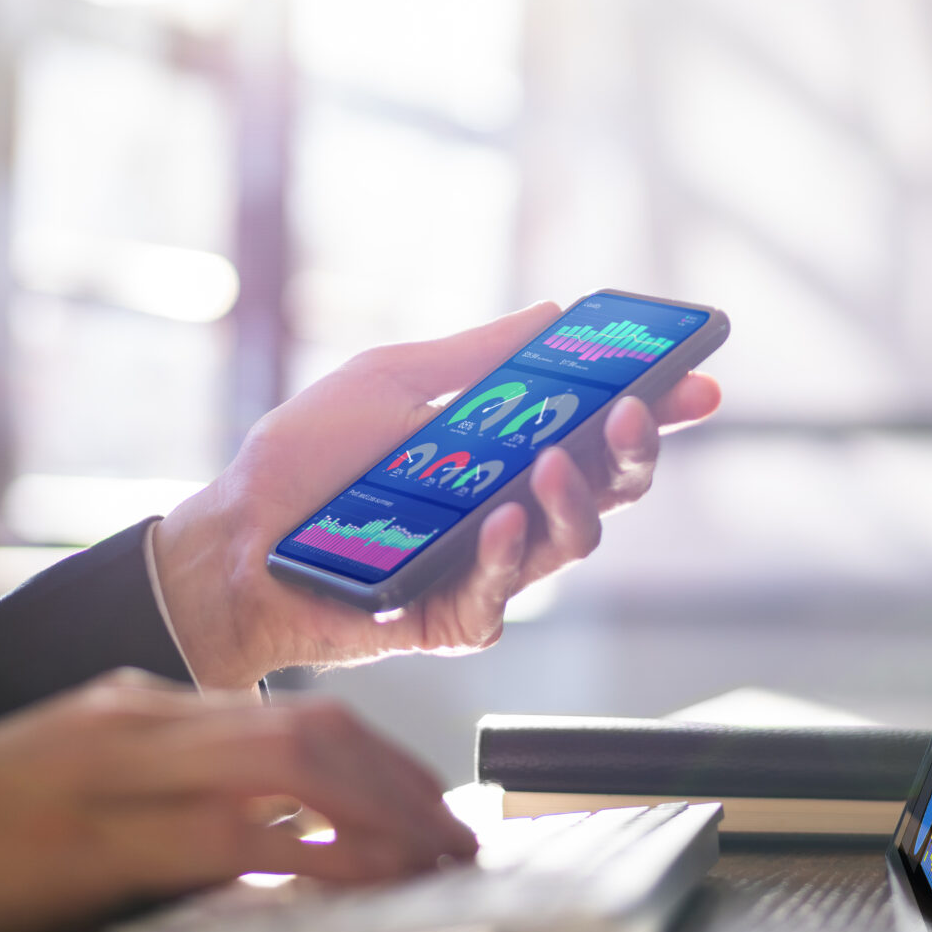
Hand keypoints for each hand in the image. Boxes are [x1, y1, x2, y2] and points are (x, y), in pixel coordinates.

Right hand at [0, 672, 473, 931]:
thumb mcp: (73, 804)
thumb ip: (167, 813)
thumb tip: (275, 855)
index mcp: (135, 709)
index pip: (291, 716)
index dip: (381, 761)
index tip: (431, 808)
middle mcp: (136, 722)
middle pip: (312, 732)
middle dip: (403, 785)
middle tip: (457, 839)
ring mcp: (113, 773)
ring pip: (290, 767)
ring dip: (380, 816)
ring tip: (431, 860)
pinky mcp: (89, 839)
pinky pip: (230, 837)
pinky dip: (310, 857)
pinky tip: (354, 884)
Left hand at [151, 303, 722, 683]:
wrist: (232, 544)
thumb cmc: (303, 463)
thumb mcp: (390, 382)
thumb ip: (478, 357)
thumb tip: (555, 312)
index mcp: (507, 450)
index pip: (599, 427)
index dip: (655, 404)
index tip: (699, 377)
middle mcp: (512, 509)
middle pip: (608, 487)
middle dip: (636, 449)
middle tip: (638, 414)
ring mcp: (489, 567)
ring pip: (572, 542)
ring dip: (576, 499)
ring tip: (554, 466)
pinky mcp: (455, 618)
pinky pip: (503, 595)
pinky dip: (507, 556)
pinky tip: (502, 521)